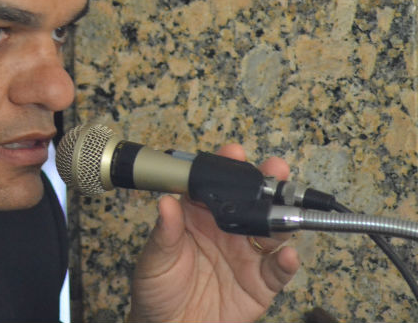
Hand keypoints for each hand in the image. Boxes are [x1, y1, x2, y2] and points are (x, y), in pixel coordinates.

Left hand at [126, 144, 299, 322]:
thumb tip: (166, 202)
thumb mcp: (154, 259)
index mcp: (198, 217)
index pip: (214, 186)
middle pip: (251, 201)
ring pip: (271, 229)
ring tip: (287, 205)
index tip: (234, 153)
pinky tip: (289, 255)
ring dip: (283, 215)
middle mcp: (226, 230)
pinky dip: (287, 262)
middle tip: (274, 169)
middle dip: (266, 182)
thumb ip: (165, 232)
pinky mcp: (260, 283)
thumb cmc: (157, 291)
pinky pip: (278, 270)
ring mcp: (246, 255)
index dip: (226, 167)